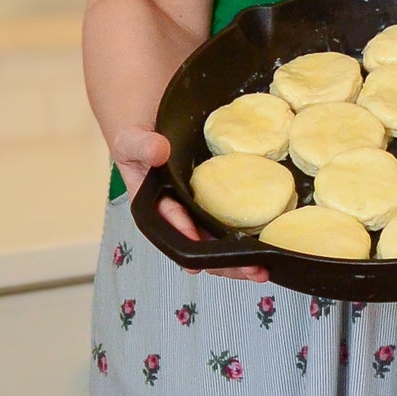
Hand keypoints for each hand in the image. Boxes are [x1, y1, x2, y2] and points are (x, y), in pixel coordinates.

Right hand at [110, 125, 270, 283]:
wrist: (152, 126)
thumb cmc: (137, 139)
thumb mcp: (131, 139)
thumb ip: (140, 145)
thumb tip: (159, 151)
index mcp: (154, 207)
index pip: (169, 227)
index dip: (187, 234)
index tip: (202, 241)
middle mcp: (178, 215)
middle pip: (200, 246)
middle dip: (223, 262)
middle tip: (248, 269)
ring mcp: (199, 210)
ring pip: (218, 242)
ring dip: (239, 258)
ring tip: (261, 269)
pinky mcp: (218, 201)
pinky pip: (233, 220)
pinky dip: (249, 234)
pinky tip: (265, 245)